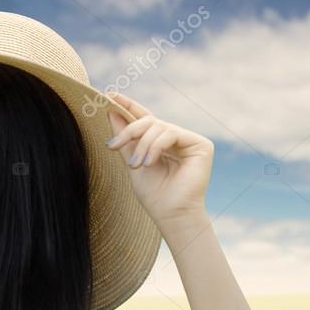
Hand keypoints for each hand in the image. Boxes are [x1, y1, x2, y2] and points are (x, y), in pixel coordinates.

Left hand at [105, 91, 214, 232]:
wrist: (170, 214)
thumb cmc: (153, 194)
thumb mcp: (132, 161)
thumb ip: (125, 138)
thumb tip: (111, 111)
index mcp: (159, 143)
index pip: (143, 118)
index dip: (127, 106)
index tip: (108, 95)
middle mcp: (175, 139)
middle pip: (148, 121)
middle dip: (129, 131)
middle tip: (113, 145)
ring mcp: (188, 140)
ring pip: (158, 126)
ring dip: (142, 145)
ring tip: (137, 165)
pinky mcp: (201, 144)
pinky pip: (171, 133)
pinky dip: (156, 146)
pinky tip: (149, 162)